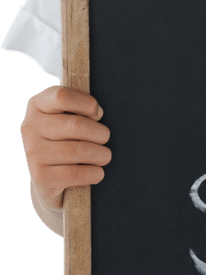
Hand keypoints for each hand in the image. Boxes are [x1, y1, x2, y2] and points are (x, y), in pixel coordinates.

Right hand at [21, 86, 111, 215]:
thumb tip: (97, 113)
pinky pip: (76, 174)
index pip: (63, 97)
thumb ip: (79, 107)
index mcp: (37, 105)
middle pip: (77, 125)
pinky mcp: (40, 176)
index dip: (88, 104)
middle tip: (105, 139)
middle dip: (100, 134)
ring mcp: (33, 152)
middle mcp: (30, 127)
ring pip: (79, 150)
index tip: (98, 114)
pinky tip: (97, 172)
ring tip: (104, 156)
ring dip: (101, 155)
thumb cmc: (65, 139)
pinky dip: (94, 173)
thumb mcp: (67, 116)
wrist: (48, 177)